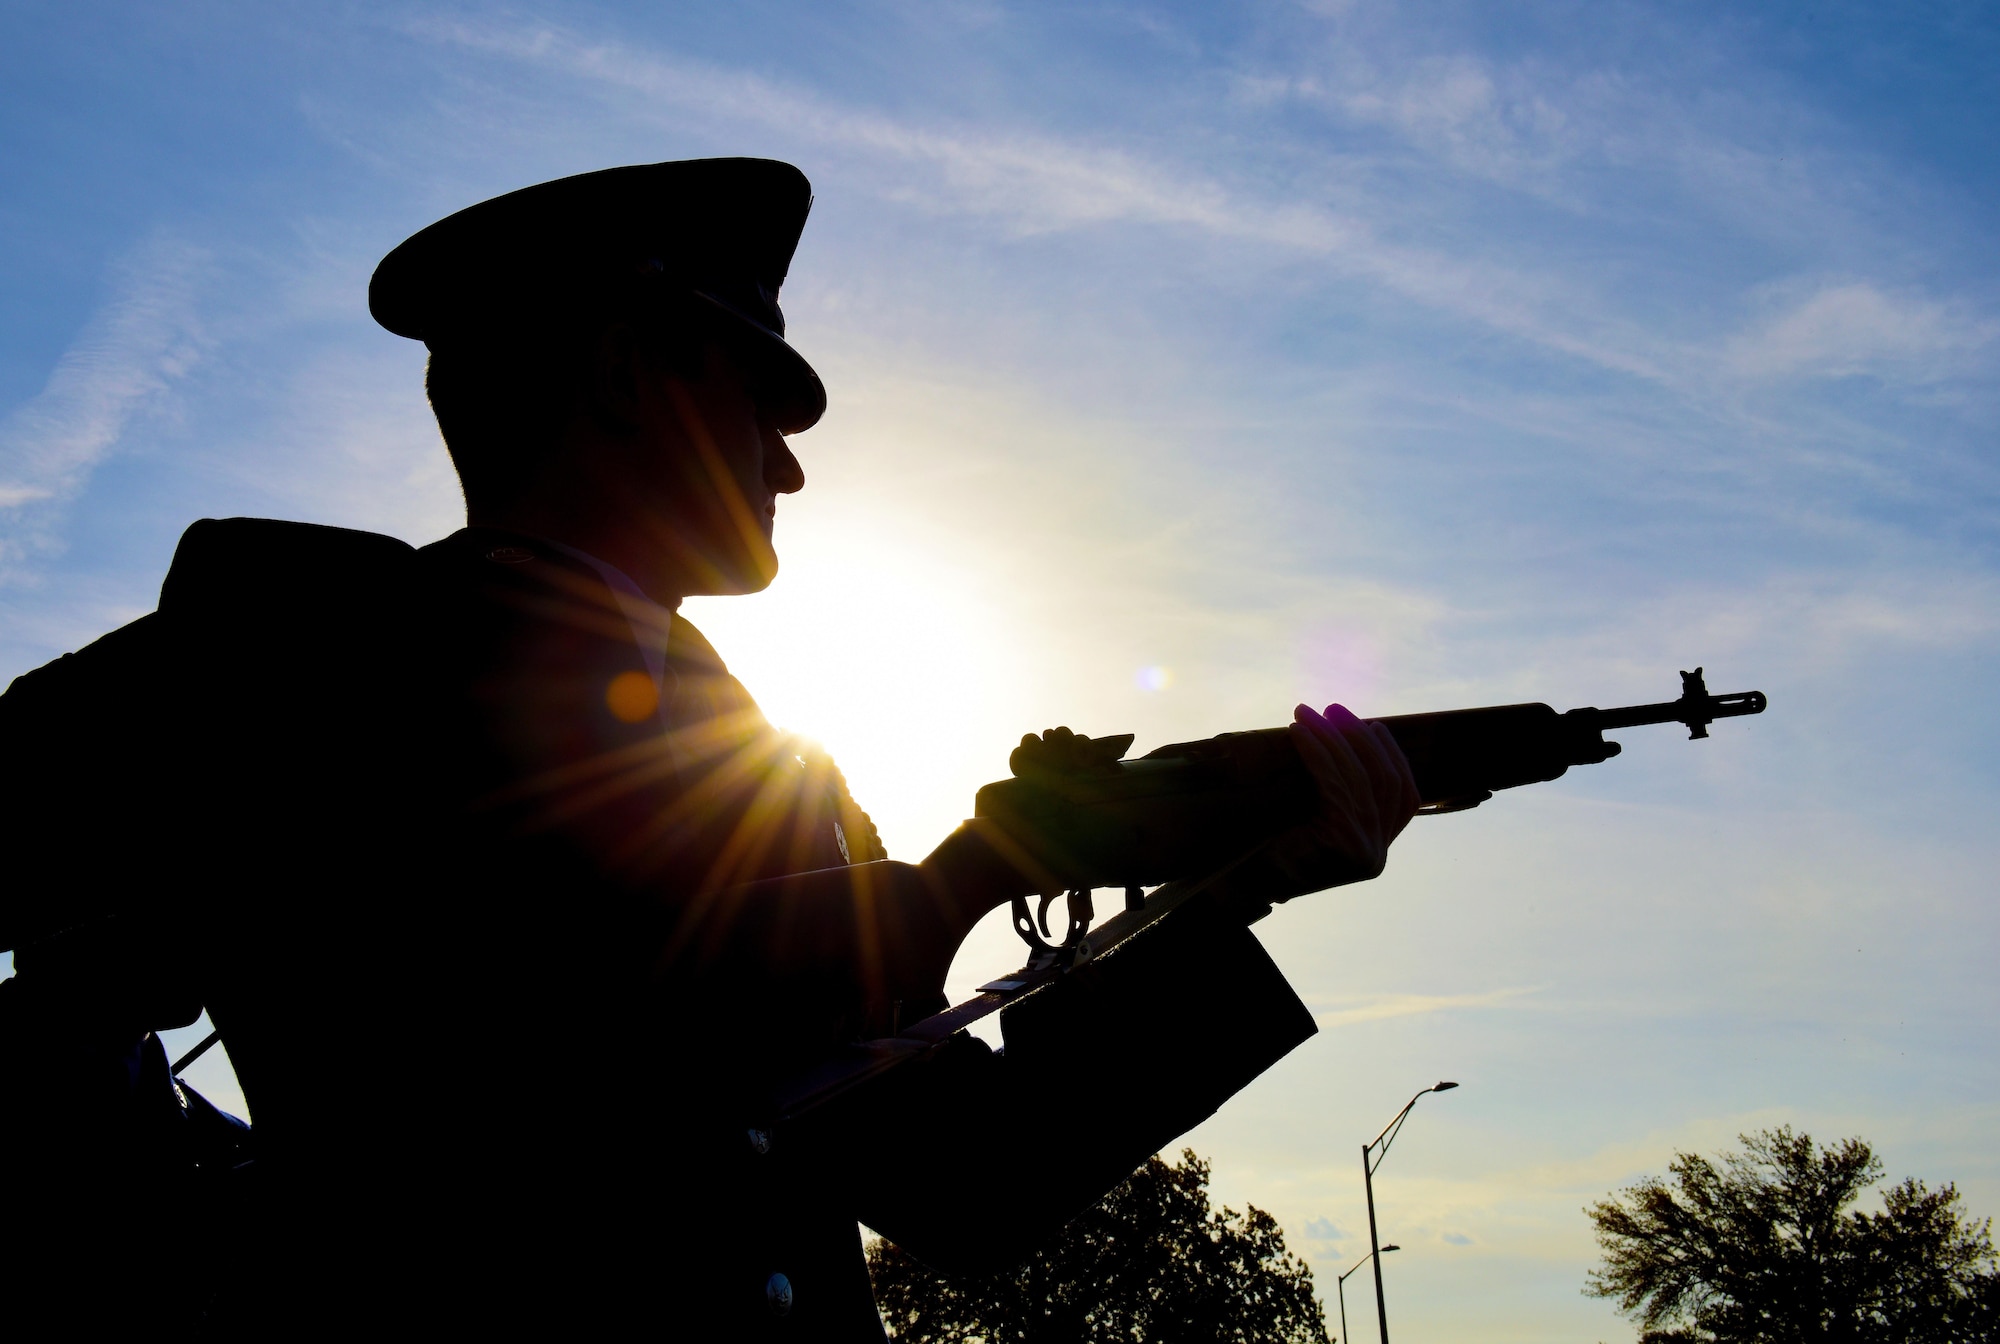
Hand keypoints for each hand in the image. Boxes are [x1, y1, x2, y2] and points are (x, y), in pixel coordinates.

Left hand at [1232, 703, 1419, 902]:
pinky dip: (1318, 753)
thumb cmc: (1267, 848)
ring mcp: (1364, 851)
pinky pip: (1334, 785)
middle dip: (1361, 739)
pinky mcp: (1344, 843)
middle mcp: (1376, 853)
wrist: (1236, 885)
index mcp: (1376, 849)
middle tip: (1333, 708)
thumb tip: (1341, 734)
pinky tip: (1299, 732)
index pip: (1404, 796)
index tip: (1375, 725)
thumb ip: (1338, 794)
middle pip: (1385, 781)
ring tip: (1308, 713)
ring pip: (1359, 779)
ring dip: (1333, 738)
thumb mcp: (1313, 818)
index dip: (1393, 757)